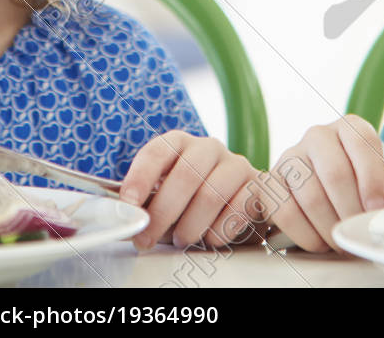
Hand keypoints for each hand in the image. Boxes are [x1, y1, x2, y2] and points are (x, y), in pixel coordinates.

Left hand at [119, 131, 258, 250]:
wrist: (237, 202)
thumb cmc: (192, 198)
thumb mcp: (167, 192)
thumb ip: (148, 200)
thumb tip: (126, 218)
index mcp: (180, 143)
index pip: (157, 152)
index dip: (141, 177)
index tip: (130, 204)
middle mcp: (209, 147)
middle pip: (185, 175)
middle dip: (163, 212)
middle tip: (148, 238)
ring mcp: (236, 164)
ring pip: (211, 195)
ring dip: (191, 225)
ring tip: (182, 240)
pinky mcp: (257, 186)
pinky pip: (239, 208)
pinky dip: (220, 230)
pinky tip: (210, 238)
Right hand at [262, 115, 383, 253]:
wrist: (326, 195)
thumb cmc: (360, 187)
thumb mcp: (382, 183)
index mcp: (349, 128)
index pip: (361, 141)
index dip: (371, 178)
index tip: (376, 209)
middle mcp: (318, 135)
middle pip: (334, 172)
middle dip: (350, 211)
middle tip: (358, 232)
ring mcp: (291, 156)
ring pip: (309, 194)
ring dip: (329, 227)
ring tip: (342, 242)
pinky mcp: (270, 181)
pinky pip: (284, 210)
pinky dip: (305, 233)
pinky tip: (319, 241)